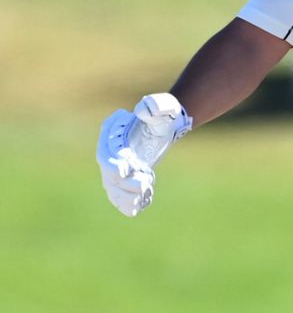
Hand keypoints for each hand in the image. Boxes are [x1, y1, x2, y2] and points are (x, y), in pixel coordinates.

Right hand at [97, 93, 190, 216]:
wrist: (165, 126)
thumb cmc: (162, 115)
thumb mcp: (162, 108)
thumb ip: (155, 107)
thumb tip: (145, 108)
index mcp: (113, 139)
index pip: (106, 158)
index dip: (113, 167)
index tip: (126, 171)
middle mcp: (110, 156)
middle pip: (110, 179)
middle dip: (126, 187)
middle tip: (147, 183)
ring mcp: (116, 170)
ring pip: (114, 192)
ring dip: (129, 199)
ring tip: (148, 192)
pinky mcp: (125, 180)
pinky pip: (122, 199)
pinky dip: (131, 205)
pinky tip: (145, 202)